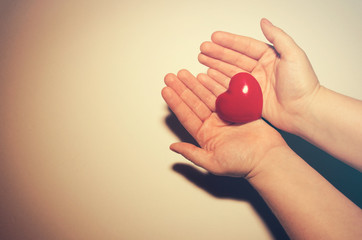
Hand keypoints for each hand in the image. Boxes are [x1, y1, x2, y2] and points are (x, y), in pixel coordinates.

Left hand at [162, 69, 286, 177]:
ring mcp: (226, 115)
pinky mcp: (239, 108)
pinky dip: (215, 83)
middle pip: (194, 102)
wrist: (267, 158)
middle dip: (182, 89)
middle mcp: (213, 124)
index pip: (186, 116)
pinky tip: (205, 75)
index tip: (165, 90)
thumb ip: (192, 153)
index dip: (175, 103)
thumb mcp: (213, 162)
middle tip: (171, 76)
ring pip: (207, 95)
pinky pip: (225, 93)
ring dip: (195, 84)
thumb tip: (173, 147)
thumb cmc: (242, 163)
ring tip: (184, 73)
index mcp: (205, 135)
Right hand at [198, 18, 319, 134]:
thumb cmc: (303, 84)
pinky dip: (218, 83)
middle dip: (217, 53)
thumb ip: (278, 36)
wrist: (305, 111)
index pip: (245, 46)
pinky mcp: (250, 99)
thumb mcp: (293, 54)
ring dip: (215, 66)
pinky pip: (231, 89)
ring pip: (230, 72)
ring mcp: (254, 85)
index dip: (229, 41)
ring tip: (201, 60)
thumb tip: (264, 21)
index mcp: (269, 57)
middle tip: (203, 49)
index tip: (214, 37)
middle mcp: (260, 70)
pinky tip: (209, 77)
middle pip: (234, 59)